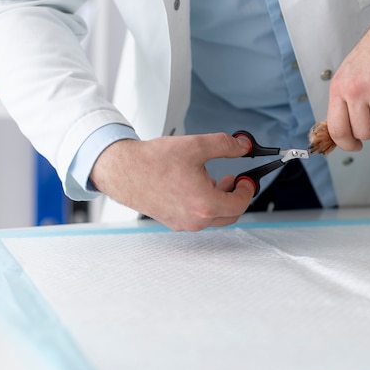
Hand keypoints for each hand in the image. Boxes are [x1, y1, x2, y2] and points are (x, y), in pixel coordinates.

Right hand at [90, 133, 254, 230]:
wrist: (122, 171)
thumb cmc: (153, 162)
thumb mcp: (196, 146)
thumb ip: (225, 145)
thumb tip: (243, 145)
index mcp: (205, 205)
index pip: (240, 204)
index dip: (247, 190)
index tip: (245, 179)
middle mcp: (195, 220)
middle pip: (230, 214)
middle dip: (234, 196)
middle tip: (233, 179)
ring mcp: (183, 223)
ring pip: (213, 217)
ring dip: (219, 199)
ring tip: (212, 179)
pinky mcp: (173, 222)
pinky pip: (198, 217)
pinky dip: (203, 204)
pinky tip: (195, 185)